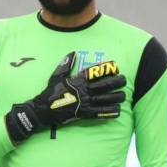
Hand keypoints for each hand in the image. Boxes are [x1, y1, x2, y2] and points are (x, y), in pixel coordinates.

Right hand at [5, 52, 125, 141]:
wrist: (43, 110)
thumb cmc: (50, 92)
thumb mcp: (56, 76)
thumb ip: (66, 64)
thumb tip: (72, 53)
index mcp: (77, 80)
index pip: (95, 72)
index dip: (107, 69)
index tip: (115, 67)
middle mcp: (83, 90)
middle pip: (106, 84)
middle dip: (117, 81)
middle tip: (124, 80)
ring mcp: (85, 102)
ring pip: (106, 99)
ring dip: (117, 97)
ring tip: (123, 95)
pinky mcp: (84, 114)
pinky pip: (100, 113)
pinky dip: (110, 112)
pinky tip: (117, 111)